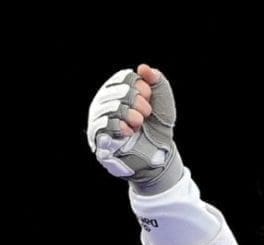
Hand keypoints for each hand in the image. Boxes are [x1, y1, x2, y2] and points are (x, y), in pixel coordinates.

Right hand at [86, 64, 183, 194]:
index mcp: (117, 90)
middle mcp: (103, 101)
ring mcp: (98, 118)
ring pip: (110, 107)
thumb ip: (157, 81)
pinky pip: (103, 126)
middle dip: (138, 101)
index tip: (149, 98)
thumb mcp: (162, 101)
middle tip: (146, 114)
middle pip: (118, 91)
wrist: (158, 153)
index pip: (124, 78)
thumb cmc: (156, 125)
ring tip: (138, 123)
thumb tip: (143, 68)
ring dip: (131, 115)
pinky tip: (129, 131)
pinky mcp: (98, 137)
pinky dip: (120, 127)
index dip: (140, 86)